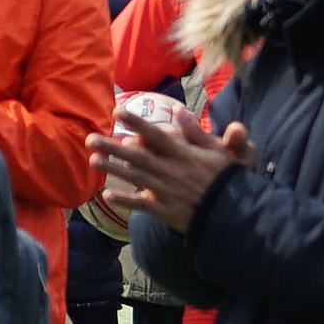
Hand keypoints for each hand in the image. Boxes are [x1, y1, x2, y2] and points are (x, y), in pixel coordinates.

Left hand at [99, 92, 247, 220]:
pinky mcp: (166, 210)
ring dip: (113, 170)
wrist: (233, 212)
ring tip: (93, 161)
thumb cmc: (226, 177)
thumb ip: (197, 132)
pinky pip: (142, 205)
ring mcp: (167, 191)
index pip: (156, 134)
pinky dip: (126, 201)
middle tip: (90, 139)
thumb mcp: (218, 150)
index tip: (118, 112)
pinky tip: (107, 196)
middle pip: (138, 156)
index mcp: (183, 154)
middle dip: (113, 147)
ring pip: (135, 178)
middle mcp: (171, 170)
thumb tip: (179, 112)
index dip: (136, 122)